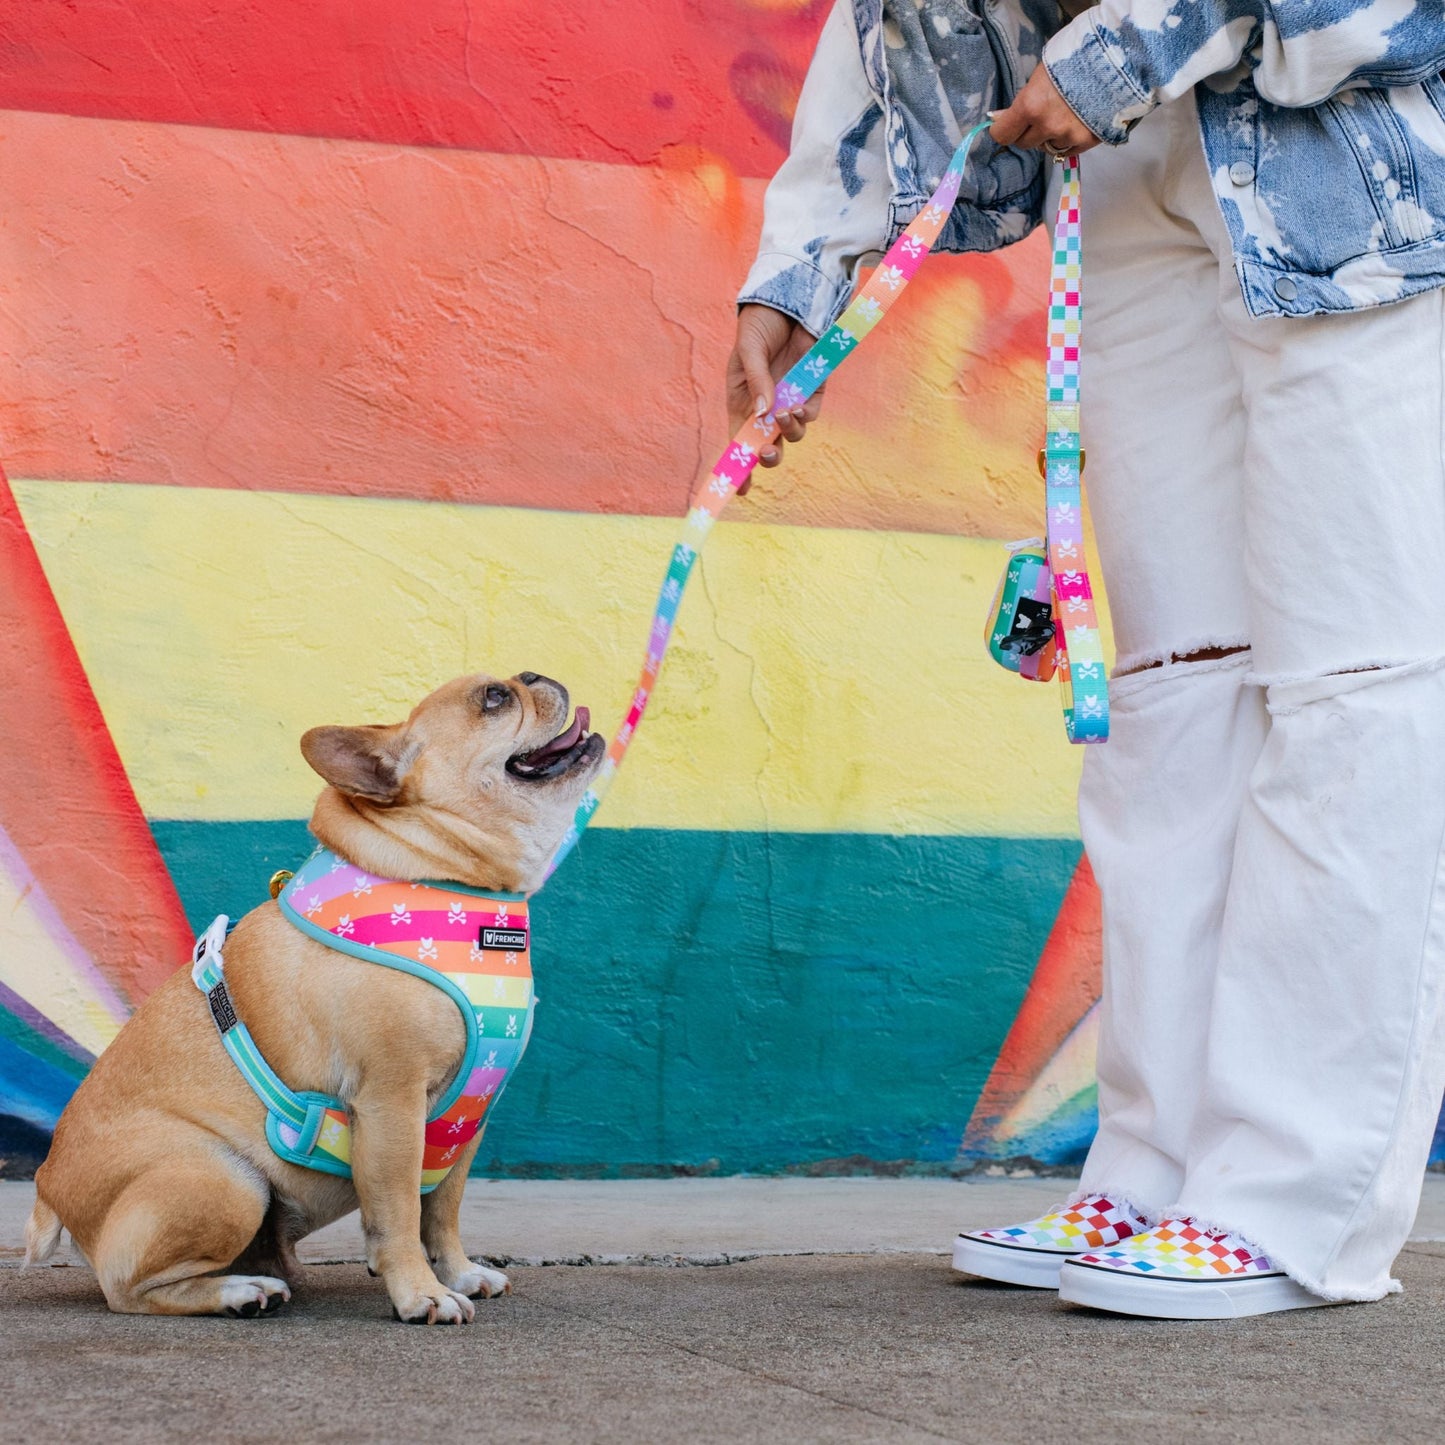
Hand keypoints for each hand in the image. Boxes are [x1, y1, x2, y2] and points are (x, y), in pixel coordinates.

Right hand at [725, 304, 822, 491]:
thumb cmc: (759, 325)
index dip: (738, 466)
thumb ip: (757, 381)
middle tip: (767, 453)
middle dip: (768, 457)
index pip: (738, 442)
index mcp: (741, 403)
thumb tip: (764, 413)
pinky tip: (797, 406)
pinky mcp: (811, 391)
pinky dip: (804, 416)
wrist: (788, 300)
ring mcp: (789, 401)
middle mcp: (765, 408)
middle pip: (767, 446)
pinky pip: (809, 414)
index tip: (741, 488)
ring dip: (788, 431)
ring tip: (785, 414)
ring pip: (791, 434)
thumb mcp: (748, 351)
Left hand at [988, 64, 1100, 156]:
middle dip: (1027, 131)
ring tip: (1064, 113)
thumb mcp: (1043, 72)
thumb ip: (1023, 98)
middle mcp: (1047, 125)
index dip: (1003, 128)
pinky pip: (1067, 150)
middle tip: (1039, 114)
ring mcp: (1068, 136)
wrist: (1120, 58)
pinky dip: (1067, 140)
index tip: (1006, 123)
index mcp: (1031, 105)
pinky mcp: (1087, 141)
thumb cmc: (1076, 57)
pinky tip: (1076, 122)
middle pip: (1024, 143)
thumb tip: (999, 118)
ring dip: (1049, 136)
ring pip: (1047, 147)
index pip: (1003, 134)